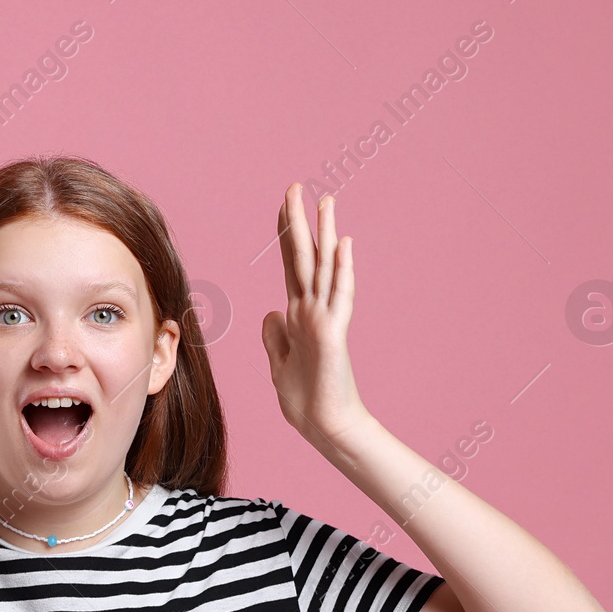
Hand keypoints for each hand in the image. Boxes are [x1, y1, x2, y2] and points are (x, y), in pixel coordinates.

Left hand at [261, 185, 370, 452]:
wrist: (322, 424)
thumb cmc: (304, 398)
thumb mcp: (278, 362)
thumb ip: (274, 336)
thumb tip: (270, 311)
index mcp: (296, 315)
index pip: (290, 266)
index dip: (285, 235)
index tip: (283, 206)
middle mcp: (311, 310)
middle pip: (304, 257)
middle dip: (299, 222)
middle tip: (296, 187)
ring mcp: (324, 319)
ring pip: (324, 268)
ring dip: (325, 234)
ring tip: (327, 201)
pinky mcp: (333, 333)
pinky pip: (339, 296)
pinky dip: (341, 270)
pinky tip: (342, 245)